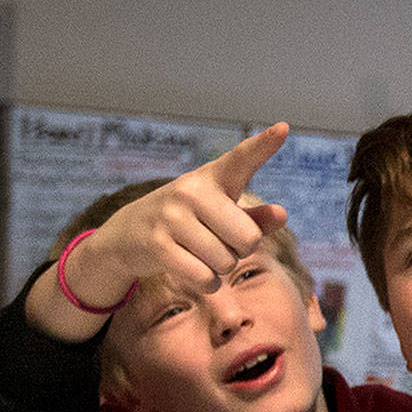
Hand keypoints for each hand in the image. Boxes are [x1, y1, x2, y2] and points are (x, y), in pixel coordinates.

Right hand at [57, 123, 293, 314]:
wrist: (126, 236)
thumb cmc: (187, 223)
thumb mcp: (221, 215)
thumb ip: (254, 218)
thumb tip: (283, 215)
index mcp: (212, 178)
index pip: (242, 159)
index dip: (264, 145)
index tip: (284, 128)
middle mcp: (191, 190)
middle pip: (248, 238)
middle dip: (239, 250)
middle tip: (217, 241)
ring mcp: (171, 216)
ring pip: (226, 261)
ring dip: (220, 268)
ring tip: (198, 252)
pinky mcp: (157, 245)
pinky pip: (205, 278)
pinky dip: (207, 283)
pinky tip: (194, 271)